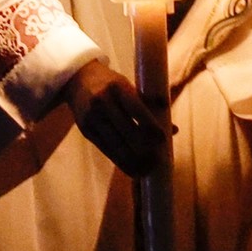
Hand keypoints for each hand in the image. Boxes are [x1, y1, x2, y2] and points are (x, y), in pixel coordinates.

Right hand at [63, 59, 165, 176]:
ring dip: (134, 161)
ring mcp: (93, 117)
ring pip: (117, 145)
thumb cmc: (112, 84)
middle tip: (159, 160)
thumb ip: (150, 105)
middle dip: (145, 148)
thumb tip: (174, 129)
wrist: (77, 80)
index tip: (163, 139)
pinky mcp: (87, 131)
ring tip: (149, 170)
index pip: (137, 110)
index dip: (151, 127)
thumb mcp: (128, 86)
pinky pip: (107, 150)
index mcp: (118, 88)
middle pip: (128, 131)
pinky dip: (122, 162)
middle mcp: (103, 102)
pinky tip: (134, 171)